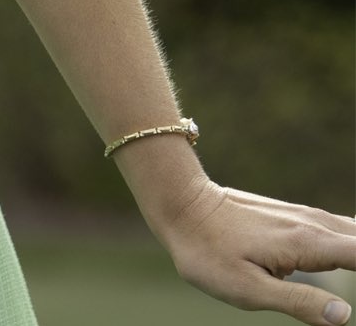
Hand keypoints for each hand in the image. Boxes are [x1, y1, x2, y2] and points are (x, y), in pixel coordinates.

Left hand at [148, 173, 355, 321]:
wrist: (181, 205)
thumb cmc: (208, 253)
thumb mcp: (248, 290)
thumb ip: (299, 303)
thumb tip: (347, 316)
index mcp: (308, 243)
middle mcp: (314, 225)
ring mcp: (307, 218)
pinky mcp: (299, 220)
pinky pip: (344, 231)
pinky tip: (355, 254)